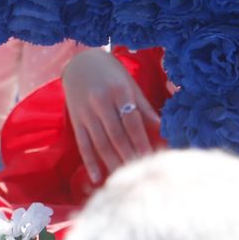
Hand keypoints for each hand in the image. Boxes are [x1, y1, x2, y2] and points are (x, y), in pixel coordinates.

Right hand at [62, 48, 159, 183]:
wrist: (79, 60)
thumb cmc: (111, 74)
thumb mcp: (130, 85)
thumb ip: (144, 108)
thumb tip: (163, 130)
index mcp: (118, 91)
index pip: (132, 122)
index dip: (141, 142)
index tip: (151, 159)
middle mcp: (100, 102)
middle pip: (116, 135)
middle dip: (129, 156)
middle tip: (140, 174)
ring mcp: (86, 112)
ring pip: (100, 143)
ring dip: (112, 163)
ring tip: (124, 179)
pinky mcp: (76, 120)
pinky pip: (83, 144)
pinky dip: (90, 162)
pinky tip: (97, 178)